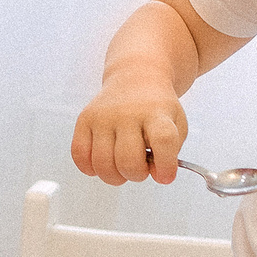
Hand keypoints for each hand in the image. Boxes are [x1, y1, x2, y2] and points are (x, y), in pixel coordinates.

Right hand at [72, 76, 187, 185]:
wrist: (135, 79)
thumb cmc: (157, 109)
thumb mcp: (176, 125)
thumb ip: (172, 153)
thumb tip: (157, 176)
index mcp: (157, 113)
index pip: (163, 140)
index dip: (165, 165)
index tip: (166, 177)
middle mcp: (127, 113)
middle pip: (128, 160)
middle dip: (137, 175)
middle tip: (141, 169)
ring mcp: (103, 116)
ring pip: (103, 164)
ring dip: (115, 176)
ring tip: (122, 168)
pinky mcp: (84, 119)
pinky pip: (80, 155)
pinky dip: (90, 169)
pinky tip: (102, 164)